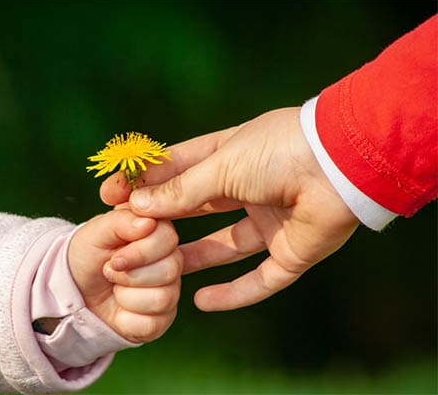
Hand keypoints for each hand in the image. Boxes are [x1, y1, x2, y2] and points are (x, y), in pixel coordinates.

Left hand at [68, 210, 181, 342]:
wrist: (75, 289)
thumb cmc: (88, 254)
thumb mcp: (95, 232)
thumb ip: (120, 222)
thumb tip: (148, 223)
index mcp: (158, 232)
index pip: (168, 240)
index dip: (140, 252)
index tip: (115, 258)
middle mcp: (171, 260)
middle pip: (170, 270)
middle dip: (129, 275)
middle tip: (110, 271)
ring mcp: (170, 290)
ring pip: (162, 299)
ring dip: (125, 296)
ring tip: (115, 288)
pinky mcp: (163, 318)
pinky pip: (152, 324)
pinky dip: (125, 319)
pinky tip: (119, 308)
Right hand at [100, 107, 358, 310]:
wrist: (342, 165)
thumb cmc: (277, 150)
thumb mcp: (219, 166)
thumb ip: (180, 190)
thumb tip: (137, 204)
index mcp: (228, 156)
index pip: (175, 170)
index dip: (143, 183)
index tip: (110, 194)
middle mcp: (246, 188)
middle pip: (194, 209)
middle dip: (160, 221)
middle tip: (123, 236)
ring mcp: (269, 220)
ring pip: (223, 246)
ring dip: (192, 259)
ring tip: (157, 272)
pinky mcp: (291, 251)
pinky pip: (259, 279)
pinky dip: (233, 293)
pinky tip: (201, 302)